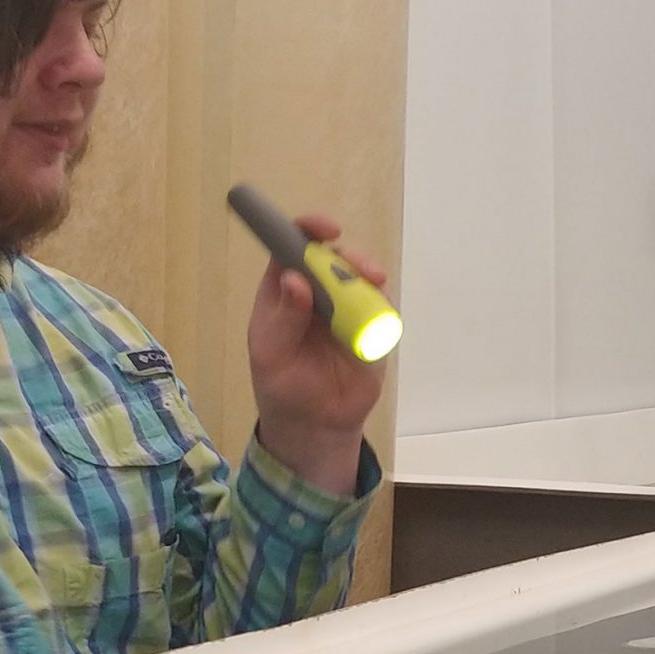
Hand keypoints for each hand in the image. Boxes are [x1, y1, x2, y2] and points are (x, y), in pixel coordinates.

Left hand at [248, 213, 388, 494]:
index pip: (292, 246)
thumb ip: (283, 318)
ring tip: (374, 289)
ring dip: (369, 277)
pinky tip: (378, 316)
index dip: (307, 229)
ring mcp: (346, 306)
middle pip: (334, 256)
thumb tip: (295, 279)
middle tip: (361, 272)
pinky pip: (382, 305)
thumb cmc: (283, 385)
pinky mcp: (372, 324)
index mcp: (284, 291)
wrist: (317, 423)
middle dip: (349, 256)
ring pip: (362, 276)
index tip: (325, 231)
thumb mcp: (271, 355)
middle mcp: (316, 291)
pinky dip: (383, 304)